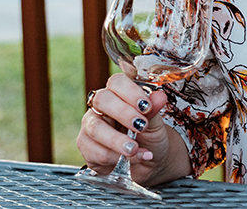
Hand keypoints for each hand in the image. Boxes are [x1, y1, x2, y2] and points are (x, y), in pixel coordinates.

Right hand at [76, 73, 191, 185]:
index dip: (130, 92)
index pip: (117, 82)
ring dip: (117, 140)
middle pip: (102, 99)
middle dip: (123, 113)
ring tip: (134, 149)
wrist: (149, 164)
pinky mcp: (86, 147)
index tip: (146, 106)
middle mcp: (101, 107)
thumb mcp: (155, 124)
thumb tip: (160, 96)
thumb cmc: (150, 138)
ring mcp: (90, 126)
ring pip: (96, 128)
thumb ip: (154, 110)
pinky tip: (127, 160)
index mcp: (118, 94)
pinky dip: (114, 158)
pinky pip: (95, 151)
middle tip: (141, 126)